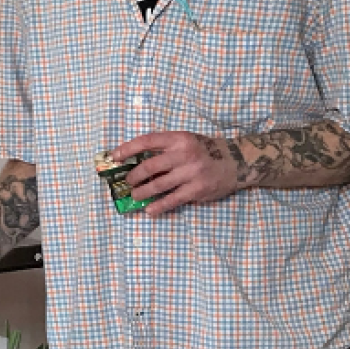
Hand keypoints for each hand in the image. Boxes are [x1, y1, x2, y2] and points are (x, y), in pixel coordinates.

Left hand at [114, 130, 240, 216]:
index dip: (127, 148)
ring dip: (142, 192)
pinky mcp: (197, 190)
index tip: (114, 156)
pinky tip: (149, 210)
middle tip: (127, 182)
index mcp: (178, 139)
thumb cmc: (203, 151)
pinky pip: (172, 200)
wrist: (235, 162)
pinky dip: (158, 206)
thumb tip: (134, 161)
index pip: (147, 141)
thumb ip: (164, 148)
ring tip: (135, 196)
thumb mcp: (184, 141)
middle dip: (133, 176)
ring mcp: (191, 173)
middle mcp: (184, 154)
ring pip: (158, 185)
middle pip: (149, 166)